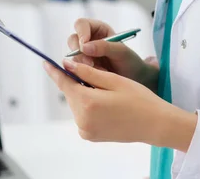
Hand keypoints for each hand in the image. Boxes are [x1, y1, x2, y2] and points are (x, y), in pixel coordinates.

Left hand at [43, 59, 196, 150]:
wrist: (154, 124)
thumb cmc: (139, 98)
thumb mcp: (114, 80)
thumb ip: (88, 72)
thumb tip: (67, 64)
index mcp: (88, 103)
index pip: (65, 84)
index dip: (55, 72)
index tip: (45, 62)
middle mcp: (82, 120)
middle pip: (71, 93)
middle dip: (76, 80)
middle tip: (93, 71)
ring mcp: (85, 130)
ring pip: (77, 103)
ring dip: (84, 92)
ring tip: (105, 87)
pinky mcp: (90, 135)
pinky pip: (83, 114)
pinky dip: (89, 104)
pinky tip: (105, 100)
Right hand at [67, 18, 158, 91]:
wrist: (133, 79)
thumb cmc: (130, 61)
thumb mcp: (121, 51)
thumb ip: (104, 46)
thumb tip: (84, 46)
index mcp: (98, 29)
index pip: (82, 24)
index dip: (81, 33)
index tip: (84, 45)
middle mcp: (88, 40)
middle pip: (73, 40)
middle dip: (79, 52)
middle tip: (90, 64)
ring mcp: (84, 55)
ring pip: (72, 57)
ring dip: (83, 66)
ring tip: (101, 72)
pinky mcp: (82, 69)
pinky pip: (75, 71)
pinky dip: (84, 75)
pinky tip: (96, 79)